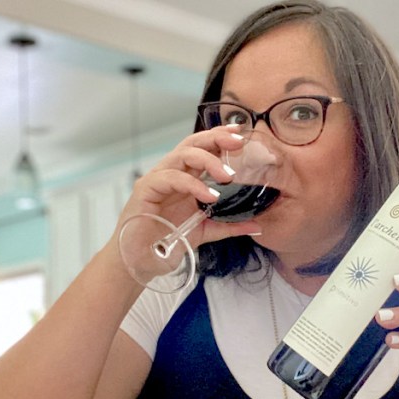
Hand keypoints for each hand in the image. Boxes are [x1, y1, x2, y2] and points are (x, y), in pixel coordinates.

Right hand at [114, 125, 262, 247]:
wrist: (141, 263)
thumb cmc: (166, 243)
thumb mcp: (205, 232)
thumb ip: (230, 226)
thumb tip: (257, 225)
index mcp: (185, 178)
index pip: (202, 148)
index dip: (220, 137)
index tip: (240, 135)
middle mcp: (171, 174)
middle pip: (192, 143)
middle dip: (216, 138)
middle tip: (238, 144)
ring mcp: (157, 180)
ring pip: (182, 155)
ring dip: (208, 161)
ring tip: (227, 177)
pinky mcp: (146, 190)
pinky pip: (171, 178)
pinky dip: (192, 184)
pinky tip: (209, 196)